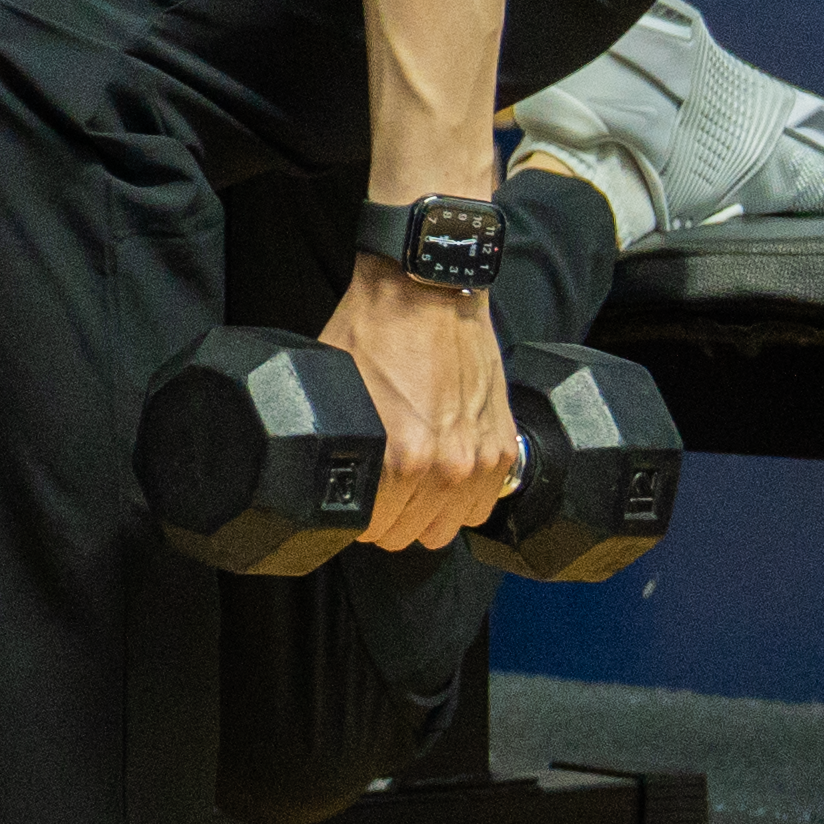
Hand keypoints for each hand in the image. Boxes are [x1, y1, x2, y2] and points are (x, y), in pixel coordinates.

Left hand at [329, 255, 513, 551]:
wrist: (426, 288)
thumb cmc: (376, 329)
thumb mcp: (333, 391)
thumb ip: (334, 445)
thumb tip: (319, 477)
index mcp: (402, 457)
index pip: (374, 529)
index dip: (356, 517)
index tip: (352, 500)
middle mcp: (446, 466)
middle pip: (409, 534)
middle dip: (388, 518)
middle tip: (378, 491)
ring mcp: (480, 459)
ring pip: (448, 528)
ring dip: (427, 514)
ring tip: (410, 486)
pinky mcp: (503, 445)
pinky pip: (483, 506)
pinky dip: (464, 500)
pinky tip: (443, 478)